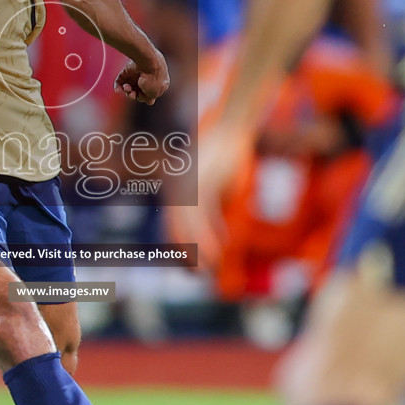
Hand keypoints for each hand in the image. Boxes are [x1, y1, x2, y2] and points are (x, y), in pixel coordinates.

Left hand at [115, 54, 168, 104]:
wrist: (146, 60)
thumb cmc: (153, 77)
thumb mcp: (155, 92)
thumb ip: (150, 98)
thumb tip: (148, 101)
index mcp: (158, 82)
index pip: (150, 94)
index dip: (146, 98)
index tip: (146, 98)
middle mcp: (147, 79)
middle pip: (138, 92)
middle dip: (134, 95)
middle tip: (134, 94)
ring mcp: (136, 75)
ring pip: (129, 89)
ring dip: (127, 92)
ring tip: (127, 88)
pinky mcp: (126, 72)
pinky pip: (120, 82)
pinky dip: (118, 87)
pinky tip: (118, 90)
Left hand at [174, 120, 253, 271]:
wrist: (231, 129)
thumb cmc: (226, 158)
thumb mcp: (217, 189)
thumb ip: (213, 211)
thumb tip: (219, 238)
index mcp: (176, 191)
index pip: (173, 227)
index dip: (180, 250)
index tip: (189, 269)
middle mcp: (176, 189)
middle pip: (175, 231)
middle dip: (185, 256)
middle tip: (196, 276)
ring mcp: (187, 185)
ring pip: (187, 227)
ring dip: (197, 252)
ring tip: (206, 272)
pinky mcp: (201, 182)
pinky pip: (202, 216)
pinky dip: (207, 237)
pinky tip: (216, 253)